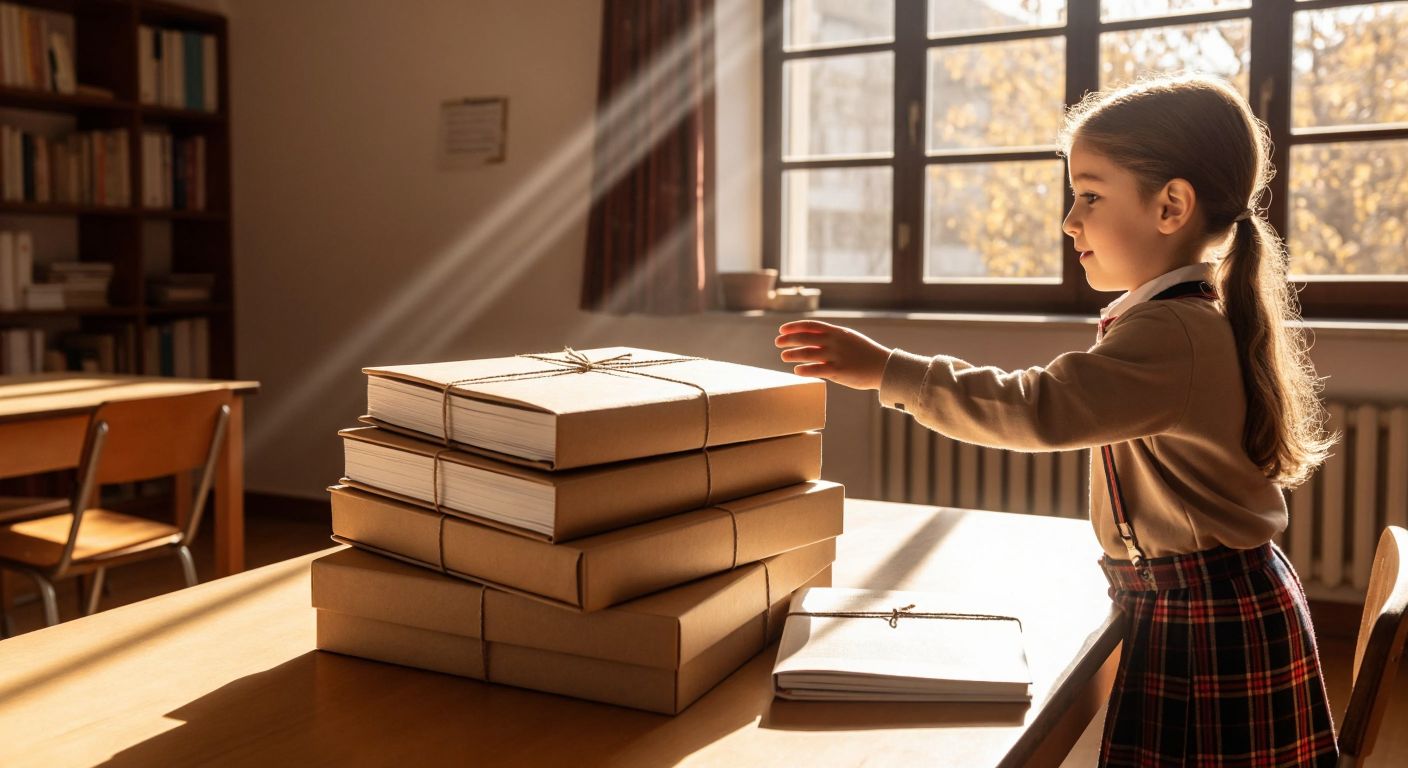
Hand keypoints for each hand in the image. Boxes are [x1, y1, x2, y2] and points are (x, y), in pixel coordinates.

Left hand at [775, 320, 891, 390]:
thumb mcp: (849, 338)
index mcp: (837, 332)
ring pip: (807, 353)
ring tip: (783, 356)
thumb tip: (813, 337)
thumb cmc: (865, 353)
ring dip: (792, 354)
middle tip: (778, 343)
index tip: (782, 330)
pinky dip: (803, 369)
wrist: (884, 367)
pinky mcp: (838, 371)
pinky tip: (796, 370)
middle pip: (804, 338)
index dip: (794, 327)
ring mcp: (836, 356)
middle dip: (788, 340)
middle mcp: (835, 341)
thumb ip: (832, 337)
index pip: (810, 325)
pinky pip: (816, 369)